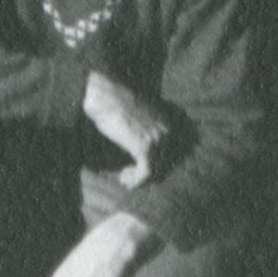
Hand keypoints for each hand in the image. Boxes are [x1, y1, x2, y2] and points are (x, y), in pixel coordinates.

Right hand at [78, 67, 173, 182]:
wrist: (106, 95)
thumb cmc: (115, 102)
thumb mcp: (138, 115)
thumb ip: (147, 128)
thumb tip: (142, 148)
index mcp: (171, 122)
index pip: (171, 151)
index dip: (155, 163)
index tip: (137, 165)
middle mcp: (169, 131)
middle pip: (165, 162)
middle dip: (147, 171)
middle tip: (129, 174)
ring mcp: (159, 140)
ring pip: (156, 170)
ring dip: (139, 177)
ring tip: (124, 177)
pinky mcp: (145, 149)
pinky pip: (146, 173)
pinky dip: (135, 181)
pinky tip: (124, 180)